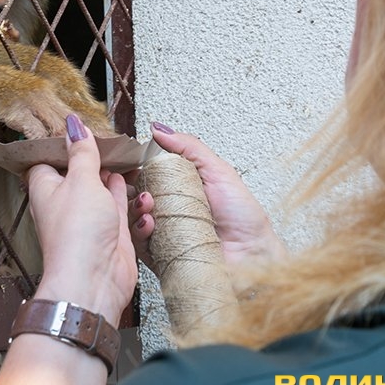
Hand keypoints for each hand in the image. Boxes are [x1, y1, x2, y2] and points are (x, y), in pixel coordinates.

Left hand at [25, 114, 136, 322]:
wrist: (94, 281)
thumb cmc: (77, 234)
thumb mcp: (81, 180)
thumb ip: (82, 152)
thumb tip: (74, 125)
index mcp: (47, 187)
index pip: (51, 158)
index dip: (66, 144)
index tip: (83, 130)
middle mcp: (67, 203)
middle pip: (83, 173)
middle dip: (101, 160)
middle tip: (117, 144)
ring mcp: (90, 219)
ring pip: (106, 192)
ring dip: (122, 181)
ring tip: (136, 165)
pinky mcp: (111, 234)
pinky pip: (124, 212)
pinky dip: (135, 205)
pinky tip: (143, 197)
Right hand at [128, 123, 285, 270]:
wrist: (252, 253)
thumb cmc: (243, 217)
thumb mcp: (219, 171)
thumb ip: (190, 147)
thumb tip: (160, 129)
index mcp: (178, 187)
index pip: (146, 175)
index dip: (135, 169)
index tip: (132, 164)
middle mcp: (168, 209)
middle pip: (135, 196)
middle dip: (133, 190)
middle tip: (146, 190)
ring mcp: (163, 232)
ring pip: (133, 219)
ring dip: (135, 210)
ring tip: (150, 206)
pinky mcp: (161, 255)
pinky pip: (139, 246)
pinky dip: (140, 234)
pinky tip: (151, 225)